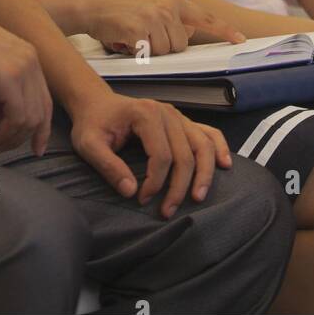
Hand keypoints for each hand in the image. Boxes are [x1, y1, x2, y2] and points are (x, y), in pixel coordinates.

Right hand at [0, 0, 53, 154]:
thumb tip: (3, 123)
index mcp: (30, 59)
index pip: (45, 101)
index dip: (42, 129)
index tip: (34, 148)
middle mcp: (32, 63)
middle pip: (41, 113)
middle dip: (23, 139)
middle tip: (1, 150)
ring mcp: (23, 69)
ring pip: (30, 119)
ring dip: (10, 140)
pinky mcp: (9, 78)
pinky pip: (16, 117)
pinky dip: (4, 135)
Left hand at [69, 90, 231, 215]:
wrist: (97, 103)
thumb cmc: (93, 123)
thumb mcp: (89, 144)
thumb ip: (108, 166)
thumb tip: (130, 191)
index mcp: (146, 114)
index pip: (161, 155)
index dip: (155, 182)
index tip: (141, 198)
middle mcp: (167, 112)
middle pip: (185, 155)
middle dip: (178, 187)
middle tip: (167, 211)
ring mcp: (178, 116)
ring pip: (203, 145)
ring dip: (204, 174)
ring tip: (198, 198)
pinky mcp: (182, 122)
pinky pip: (208, 133)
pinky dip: (219, 148)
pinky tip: (225, 165)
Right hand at [86, 0, 245, 54]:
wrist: (93, 6)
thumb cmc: (122, 11)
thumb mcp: (152, 8)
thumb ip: (173, 20)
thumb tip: (190, 33)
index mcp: (173, 0)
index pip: (205, 18)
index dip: (224, 30)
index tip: (241, 40)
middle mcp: (167, 7)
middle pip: (180, 45)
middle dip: (164, 46)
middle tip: (144, 35)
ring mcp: (153, 18)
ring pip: (165, 52)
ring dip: (150, 51)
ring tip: (134, 36)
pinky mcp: (139, 30)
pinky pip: (148, 54)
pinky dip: (136, 52)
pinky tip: (125, 39)